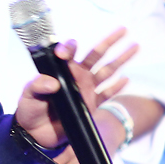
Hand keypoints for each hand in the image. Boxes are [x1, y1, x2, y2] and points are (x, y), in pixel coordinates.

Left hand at [13, 27, 137, 148]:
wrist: (36, 134)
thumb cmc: (30, 109)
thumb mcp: (29, 95)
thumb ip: (38, 86)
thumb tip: (53, 83)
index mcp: (61, 69)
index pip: (69, 51)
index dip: (68, 47)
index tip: (62, 52)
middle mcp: (76, 76)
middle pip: (96, 54)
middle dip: (110, 41)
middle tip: (123, 29)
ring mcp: (85, 89)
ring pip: (107, 71)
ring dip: (121, 60)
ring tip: (135, 46)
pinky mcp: (90, 105)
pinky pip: (106, 94)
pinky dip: (116, 87)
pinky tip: (127, 79)